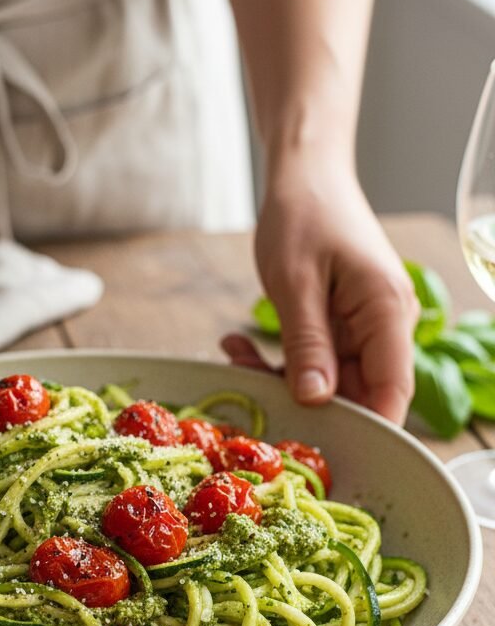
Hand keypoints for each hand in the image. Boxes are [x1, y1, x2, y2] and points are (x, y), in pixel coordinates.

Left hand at [245, 151, 418, 424]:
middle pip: (359, 394)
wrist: (305, 174)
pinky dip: (279, 359)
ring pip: (330, 381)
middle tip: (250, 398)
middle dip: (304, 405)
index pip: (391, 393)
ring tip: (234, 356)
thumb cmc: (304, 214)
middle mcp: (386, 325)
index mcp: (387, 313)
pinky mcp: (341, 325)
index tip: (316, 451)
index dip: (364, 430)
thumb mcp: (295, 282)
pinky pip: (315, 361)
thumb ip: (307, 344)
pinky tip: (237, 345)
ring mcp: (364, 327)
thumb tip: (314, 400)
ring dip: (280, 378)